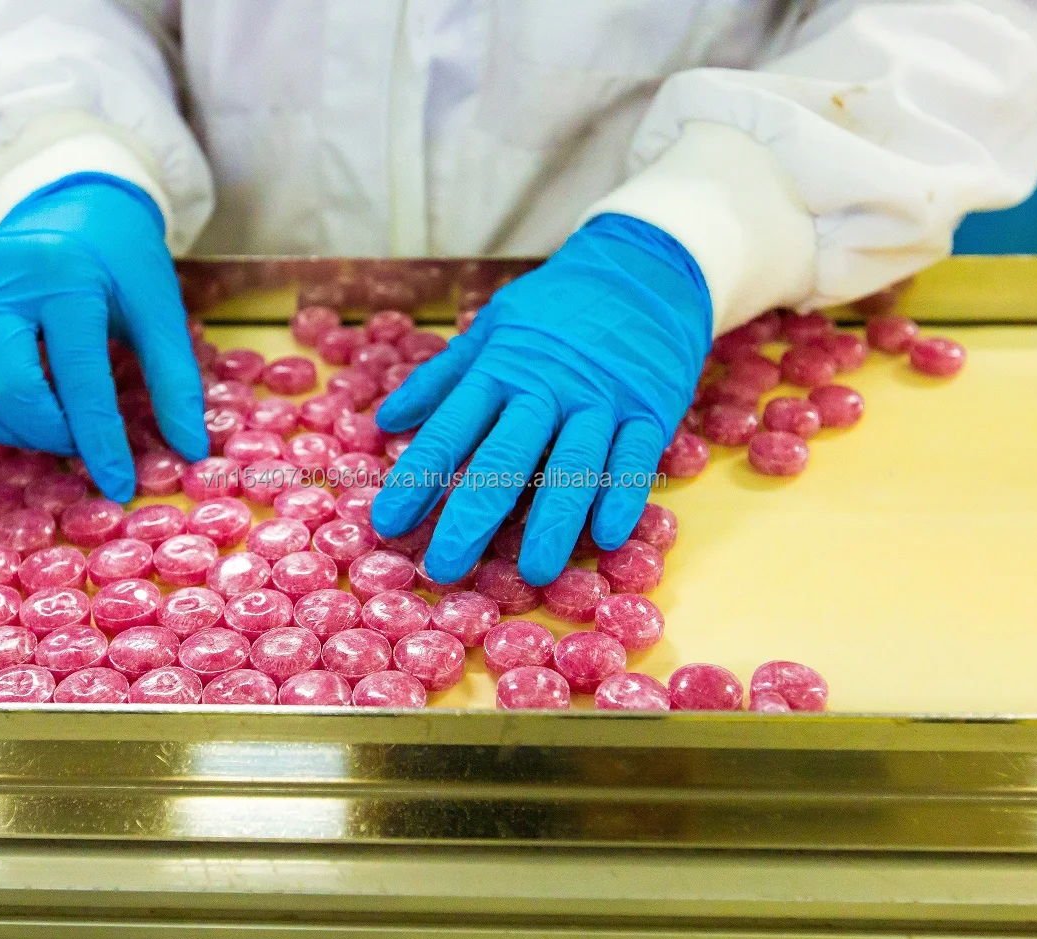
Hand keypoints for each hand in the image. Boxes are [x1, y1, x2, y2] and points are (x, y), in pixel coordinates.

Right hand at [0, 173, 206, 501]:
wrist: (74, 206)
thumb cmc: (123, 265)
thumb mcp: (161, 313)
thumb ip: (176, 381)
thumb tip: (191, 451)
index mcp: (65, 276)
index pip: (78, 376)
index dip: (99, 440)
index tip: (119, 484)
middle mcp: (0, 279)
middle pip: (4, 387)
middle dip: (47, 434)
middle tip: (79, 443)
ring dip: (5, 429)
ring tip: (49, 427)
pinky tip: (12, 411)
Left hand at [371, 214, 710, 585]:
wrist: (644, 267)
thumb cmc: (557, 309)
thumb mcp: (493, 328)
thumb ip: (442, 377)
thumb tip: (385, 420)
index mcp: (500, 369)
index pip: (450, 431)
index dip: (417, 479)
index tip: (387, 524)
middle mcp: (547, 388)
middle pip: (505, 457)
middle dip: (472, 515)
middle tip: (445, 569)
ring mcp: (602, 400)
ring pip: (574, 465)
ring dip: (554, 521)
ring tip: (535, 573)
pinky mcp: (650, 408)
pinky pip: (636, 458)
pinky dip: (622, 496)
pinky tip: (608, 536)